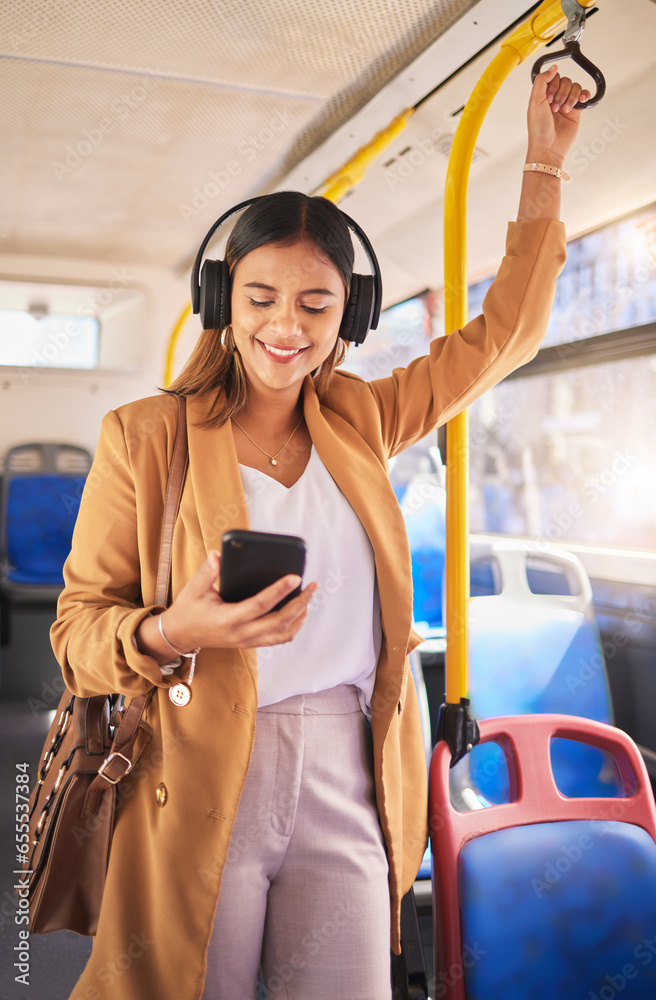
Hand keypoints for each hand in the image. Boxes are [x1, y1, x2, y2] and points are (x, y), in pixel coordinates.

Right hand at [158, 550, 318, 653]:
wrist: (181, 635)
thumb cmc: (188, 610)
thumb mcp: (193, 589)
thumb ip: (207, 572)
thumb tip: (219, 554)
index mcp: (228, 618)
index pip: (260, 604)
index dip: (279, 590)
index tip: (295, 577)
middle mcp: (241, 633)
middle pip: (280, 622)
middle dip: (300, 603)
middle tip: (313, 586)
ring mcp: (248, 641)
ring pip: (283, 633)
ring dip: (300, 616)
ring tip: (309, 597)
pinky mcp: (251, 643)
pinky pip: (279, 638)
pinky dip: (293, 626)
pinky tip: (299, 611)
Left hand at [527, 65, 590, 165]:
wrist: (549, 148)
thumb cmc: (539, 129)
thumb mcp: (535, 101)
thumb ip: (542, 81)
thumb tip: (554, 67)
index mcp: (542, 95)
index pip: (553, 77)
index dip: (553, 85)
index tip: (548, 99)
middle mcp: (554, 98)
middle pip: (565, 81)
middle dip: (561, 93)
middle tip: (554, 109)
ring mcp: (566, 104)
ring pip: (575, 87)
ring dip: (570, 97)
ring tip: (564, 111)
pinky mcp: (576, 111)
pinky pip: (584, 95)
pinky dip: (584, 95)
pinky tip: (581, 100)